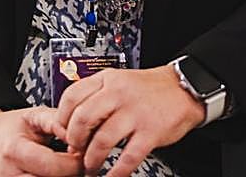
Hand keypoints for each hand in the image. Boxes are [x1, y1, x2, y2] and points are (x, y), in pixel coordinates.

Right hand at [0, 107, 80, 176]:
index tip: (81, 153)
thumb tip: (80, 136)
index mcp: (14, 151)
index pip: (52, 166)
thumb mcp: (33, 115)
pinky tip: (55, 173)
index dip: (74, 161)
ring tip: (65, 167)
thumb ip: (57, 122)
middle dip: (72, 173)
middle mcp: (10, 175)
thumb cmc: (10, 128)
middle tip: (77, 162)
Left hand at [55, 66, 203, 176]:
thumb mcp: (119, 81)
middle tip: (75, 151)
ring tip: (91, 167)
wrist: (184, 89)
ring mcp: (135, 113)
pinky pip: (128, 158)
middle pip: (83, 119)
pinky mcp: (150, 132)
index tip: (62, 132)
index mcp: (107, 79)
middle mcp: (118, 94)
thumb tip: (74, 126)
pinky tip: (113, 176)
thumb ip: (97, 98)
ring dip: (92, 160)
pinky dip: (117, 172)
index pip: (72, 96)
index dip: (62, 118)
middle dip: (75, 141)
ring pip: (102, 140)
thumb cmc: (148, 89)